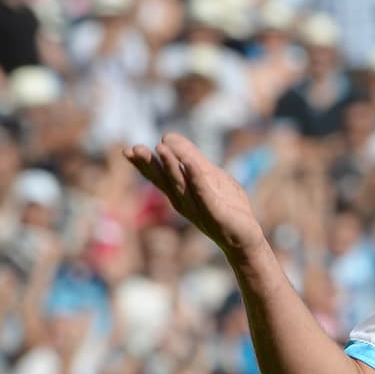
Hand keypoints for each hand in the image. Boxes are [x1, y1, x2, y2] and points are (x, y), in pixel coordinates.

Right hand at [124, 134, 266, 257]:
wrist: (245, 237)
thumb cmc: (226, 206)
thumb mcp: (209, 175)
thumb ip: (190, 157)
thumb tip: (166, 136)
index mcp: (180, 193)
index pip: (158, 176)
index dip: (144, 164)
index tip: (128, 150)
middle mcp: (184, 202)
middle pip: (164, 180)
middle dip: (149, 165)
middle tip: (134, 149)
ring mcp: (198, 208)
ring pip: (181, 185)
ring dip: (170, 166)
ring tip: (160, 148)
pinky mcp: (215, 213)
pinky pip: (204, 194)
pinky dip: (197, 179)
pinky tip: (191, 165)